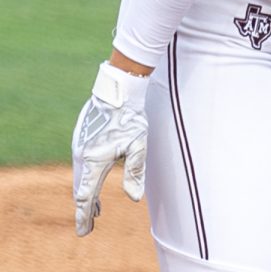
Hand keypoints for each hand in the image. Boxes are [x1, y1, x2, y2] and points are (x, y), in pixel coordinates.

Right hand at [71, 61, 149, 236]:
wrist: (117, 91)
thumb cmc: (130, 117)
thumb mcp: (138, 145)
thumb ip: (135, 171)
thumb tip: (134, 198)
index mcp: (95, 160)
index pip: (87, 196)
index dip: (85, 215)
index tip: (85, 231)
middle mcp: (82, 156)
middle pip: (81, 190)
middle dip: (85, 209)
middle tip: (88, 227)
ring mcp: (79, 147)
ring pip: (81, 178)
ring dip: (87, 194)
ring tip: (96, 211)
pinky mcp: (81, 139)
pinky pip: (81, 166)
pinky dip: (86, 179)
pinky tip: (94, 183)